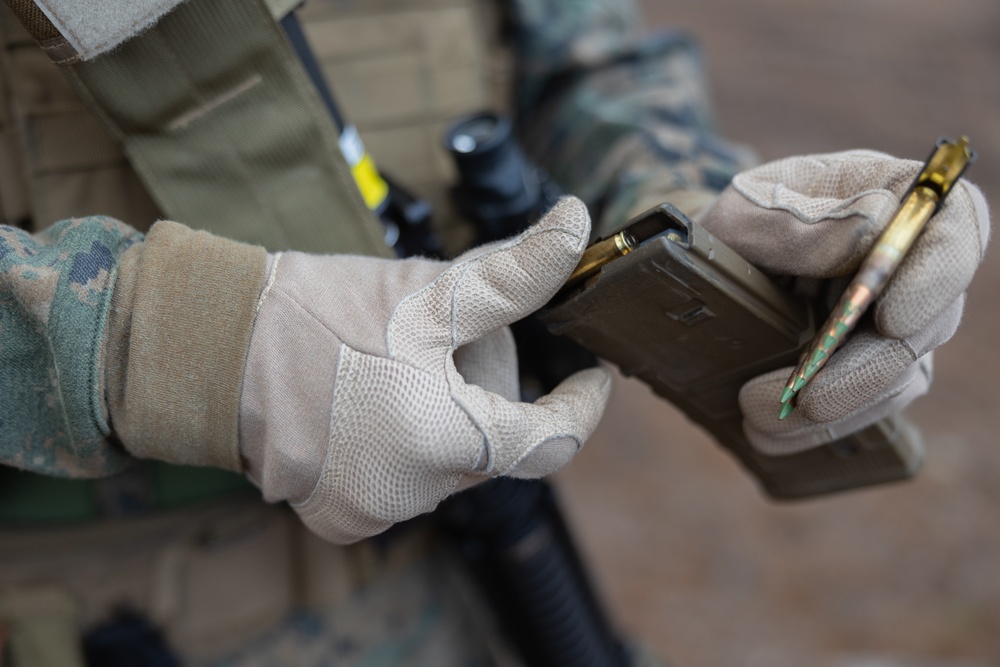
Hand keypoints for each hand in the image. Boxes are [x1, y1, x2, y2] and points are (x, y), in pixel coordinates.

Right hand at [239, 197, 611, 542]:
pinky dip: (403, 441)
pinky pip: (403, 478)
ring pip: (447, 459)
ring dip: (443, 416)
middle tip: (448, 336)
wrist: (214, 351)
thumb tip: (576, 222)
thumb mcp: (431, 294)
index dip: (579, 405)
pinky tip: (369, 402)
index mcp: (450, 442)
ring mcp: (377, 513)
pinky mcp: (342, 519)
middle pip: (490, 439)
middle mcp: (419, 494)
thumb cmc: (323, 317)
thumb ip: (515, 274)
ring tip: (393, 365)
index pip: (550, 441)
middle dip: (485, 387)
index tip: (591, 378)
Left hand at [699, 150, 989, 453]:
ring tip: (758, 417)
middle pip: (931, 320)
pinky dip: (820, 427)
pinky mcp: (873, 363)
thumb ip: (795, 221)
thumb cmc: (734, 226)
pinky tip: (768, 434)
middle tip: (806, 399)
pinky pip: (867, 404)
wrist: (709, 270)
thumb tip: (869, 232)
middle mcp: (909, 261)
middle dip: (865, 370)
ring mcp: (897, 317)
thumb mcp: (743, 212)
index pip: (955, 224)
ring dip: (835, 408)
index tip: (891, 320)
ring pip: (899, 376)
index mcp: (891, 195)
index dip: (938, 275)